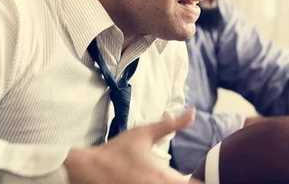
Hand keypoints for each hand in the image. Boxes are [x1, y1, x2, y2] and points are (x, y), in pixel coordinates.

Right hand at [64, 108, 202, 183]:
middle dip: (186, 183)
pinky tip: (150, 182)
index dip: (200, 181)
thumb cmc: (117, 151)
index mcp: (163, 177)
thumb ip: (171, 124)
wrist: (88, 170)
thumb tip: (192, 112)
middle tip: (183, 177)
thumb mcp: (143, 133)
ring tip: (169, 178)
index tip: (196, 175)